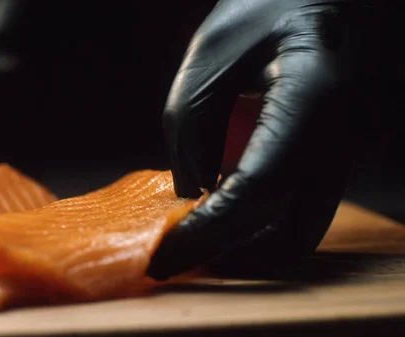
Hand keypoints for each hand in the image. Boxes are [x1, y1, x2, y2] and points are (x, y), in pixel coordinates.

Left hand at [147, 0, 374, 279]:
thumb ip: (192, 132)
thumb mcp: (209, 59)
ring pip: (298, 230)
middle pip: (290, 231)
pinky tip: (219, 220)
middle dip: (231, 256)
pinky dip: (256, 227)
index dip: (207, 231)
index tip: (163, 257)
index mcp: (314, 99)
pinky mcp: (329, 159)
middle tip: (179, 260)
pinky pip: (296, 211)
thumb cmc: (260, 12)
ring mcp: (341, 152)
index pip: (258, 188)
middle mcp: (340, 136)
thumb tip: (192, 196)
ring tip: (195, 245)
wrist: (308, 1)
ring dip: (245, 247)